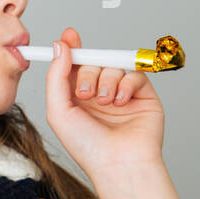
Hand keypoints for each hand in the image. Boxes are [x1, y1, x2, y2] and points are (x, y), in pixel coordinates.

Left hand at [44, 26, 164, 179]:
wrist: (118, 162)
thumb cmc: (86, 144)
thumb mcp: (58, 110)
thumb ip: (57, 76)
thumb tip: (60, 46)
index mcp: (75, 98)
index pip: (74, 66)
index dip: (71, 49)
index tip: (68, 36)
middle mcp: (97, 94)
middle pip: (92, 63)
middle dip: (87, 73)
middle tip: (85, 93)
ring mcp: (121, 94)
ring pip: (113, 67)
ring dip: (106, 81)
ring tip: (104, 103)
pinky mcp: (143, 95)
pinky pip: (135, 74)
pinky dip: (125, 84)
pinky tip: (120, 102)